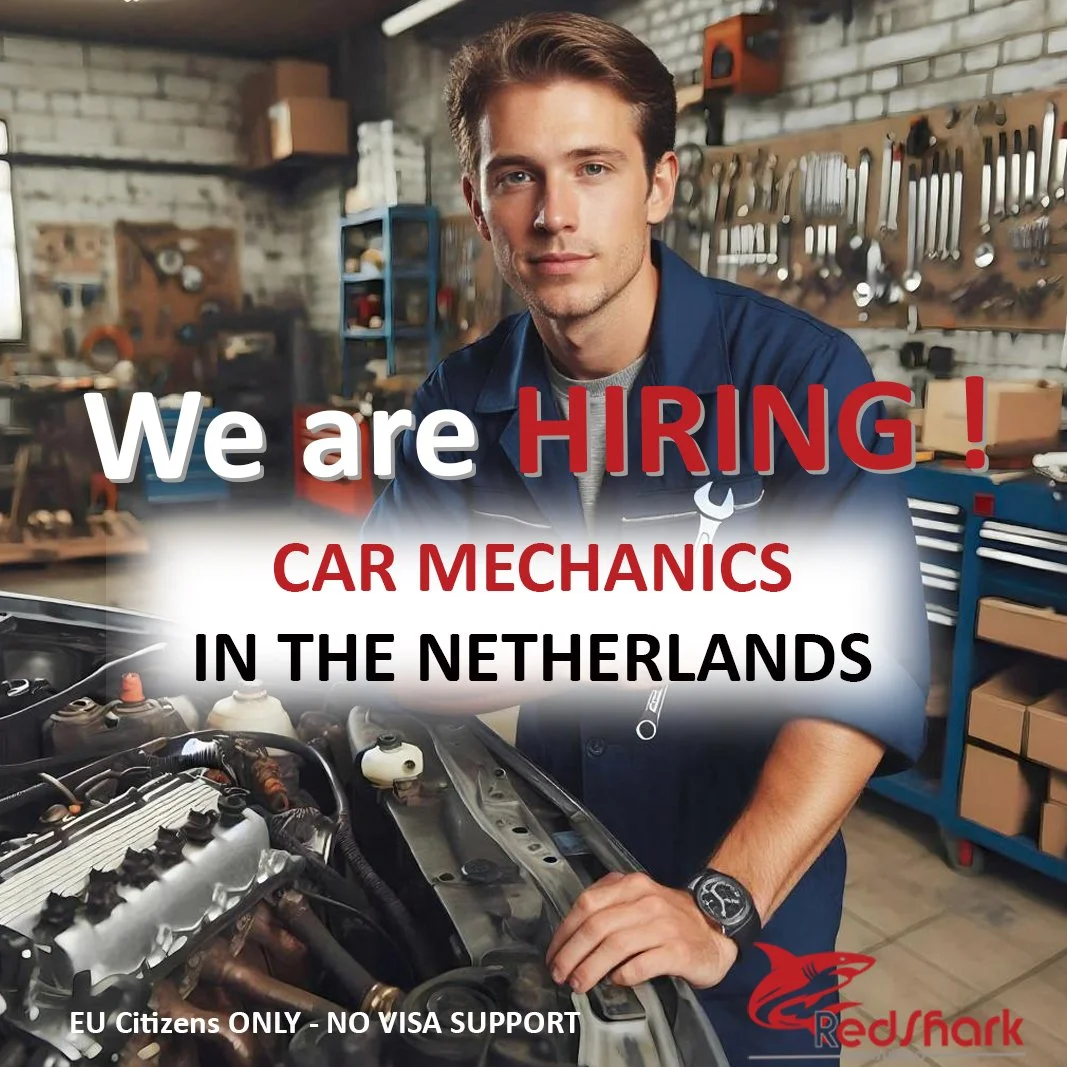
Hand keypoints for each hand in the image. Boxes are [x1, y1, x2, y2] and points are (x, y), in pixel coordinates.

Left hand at [545, 872, 738, 992]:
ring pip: (615, 946)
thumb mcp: (639, 898)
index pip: (587, 904)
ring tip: (579, 983)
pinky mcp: (678, 951)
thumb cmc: (671, 917)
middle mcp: (646, 901)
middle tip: (560, 973)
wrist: (716, 926)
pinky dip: (623, 975)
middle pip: (597, 926)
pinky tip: (615, 981)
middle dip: (572, 953)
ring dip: (591, 968)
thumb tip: (571, 935)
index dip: (565, 930)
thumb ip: (609, 907)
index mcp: (631, 886)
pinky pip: (642, 963)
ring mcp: (663, 925)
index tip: (554, 952)